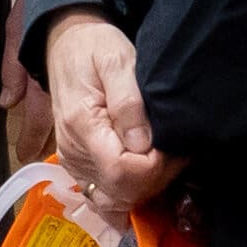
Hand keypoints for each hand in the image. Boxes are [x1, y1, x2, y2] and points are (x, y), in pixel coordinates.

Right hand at [41, 9, 173, 210]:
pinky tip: (147, 177)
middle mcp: (73, 152)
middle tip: (177, 152)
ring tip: (164, 162)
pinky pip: (104, 197)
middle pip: (119, 193)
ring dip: (144, 190)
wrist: (68, 44)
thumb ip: (129, 101)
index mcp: (82, 125)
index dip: (155, 168)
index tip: (175, 148)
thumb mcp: (117, 60)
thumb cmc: (95, 47)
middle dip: (156, 179)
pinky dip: (128, 196)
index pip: (121, 171)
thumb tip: (143, 144)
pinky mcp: (79, 166)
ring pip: (113, 202)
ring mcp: (74, 163)